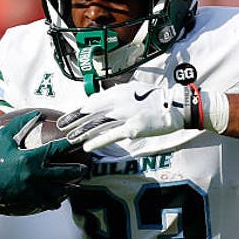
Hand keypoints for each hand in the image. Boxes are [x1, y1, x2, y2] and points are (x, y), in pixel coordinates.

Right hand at [0, 112, 87, 206]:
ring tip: (76, 187)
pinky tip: (59, 200)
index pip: (56, 150)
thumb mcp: (4, 137)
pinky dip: (54, 202)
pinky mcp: (27, 200)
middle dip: (76, 171)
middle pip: (63, 174)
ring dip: (69, 189)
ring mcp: (32, 189)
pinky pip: (46, 202)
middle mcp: (34, 175)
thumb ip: (21, 123)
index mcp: (30, 158)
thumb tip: (36, 113)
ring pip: (57, 192)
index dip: (70, 144)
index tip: (80, 141)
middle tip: (84, 169)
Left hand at [57, 82, 195, 151]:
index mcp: (118, 92)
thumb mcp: (135, 90)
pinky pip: (111, 135)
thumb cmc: (157, 99)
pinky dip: (97, 141)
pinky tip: (87, 147)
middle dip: (75, 121)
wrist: (176, 106)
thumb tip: (104, 95)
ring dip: (82, 133)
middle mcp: (119, 101)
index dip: (78, 111)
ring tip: (70, 139)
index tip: (67, 117)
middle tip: (62, 128)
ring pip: (98, 125)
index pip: (92, 102)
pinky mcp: (133, 128)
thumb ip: (118, 93)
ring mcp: (125, 115)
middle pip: (91, 113)